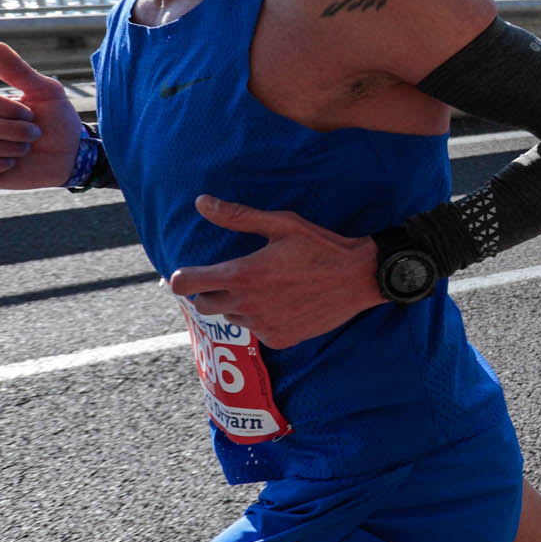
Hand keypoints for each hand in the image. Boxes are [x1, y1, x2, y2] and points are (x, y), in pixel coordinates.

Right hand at [0, 41, 82, 188]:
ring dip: (7, 148)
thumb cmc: (55, 119)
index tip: (30, 114)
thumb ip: (19, 71)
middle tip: (34, 133)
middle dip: (12, 130)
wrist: (69, 154)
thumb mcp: (45, 91)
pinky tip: (11, 163)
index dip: (4, 108)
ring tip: (25, 148)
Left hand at [166, 195, 382, 347]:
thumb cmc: (321, 246)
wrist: (359, 278)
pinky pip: (257, 331)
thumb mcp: (281, 224)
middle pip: (204, 304)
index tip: (187, 274)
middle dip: (211, 291)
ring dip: (238, 306)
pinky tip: (284, 303)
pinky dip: (262, 319)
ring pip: (232, 318)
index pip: (187, 283)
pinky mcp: (279, 339)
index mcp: (242, 275)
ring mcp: (263, 325)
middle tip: (235, 277)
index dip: (181, 278)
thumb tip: (201, 202)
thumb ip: (237, 216)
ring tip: (266, 289)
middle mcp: (248, 305)